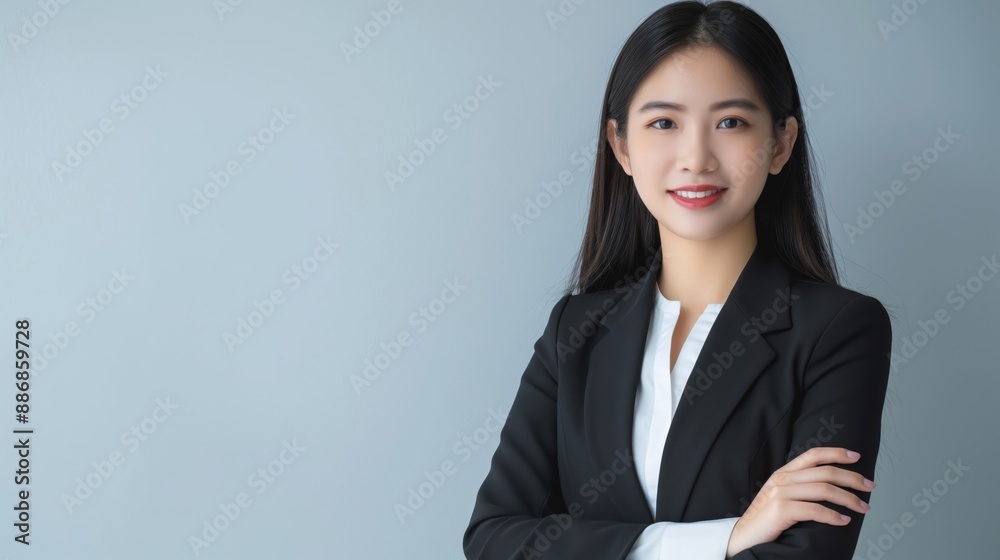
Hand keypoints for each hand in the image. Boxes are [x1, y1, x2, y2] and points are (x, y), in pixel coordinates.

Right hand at [725, 447, 874, 557]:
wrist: (743, 538)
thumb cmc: (766, 521)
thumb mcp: (780, 497)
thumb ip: (798, 487)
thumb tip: (828, 486)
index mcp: (783, 473)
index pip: (813, 455)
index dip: (836, 453)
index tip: (856, 457)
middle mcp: (782, 479)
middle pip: (825, 472)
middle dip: (852, 478)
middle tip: (870, 487)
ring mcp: (781, 494)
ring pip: (824, 490)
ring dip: (849, 499)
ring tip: (863, 507)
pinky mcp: (781, 510)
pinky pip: (816, 510)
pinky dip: (834, 516)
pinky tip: (844, 521)